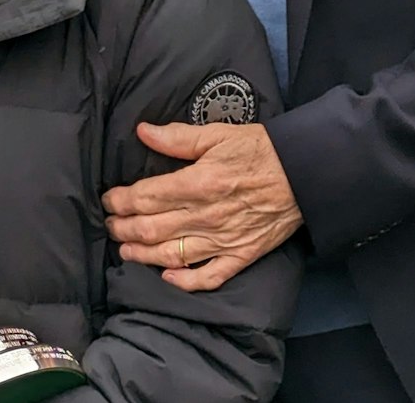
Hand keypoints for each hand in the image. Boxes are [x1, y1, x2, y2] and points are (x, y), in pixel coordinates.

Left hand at [102, 122, 302, 291]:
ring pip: (171, 255)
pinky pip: (209, 276)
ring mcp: (223, 240)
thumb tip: (143, 131)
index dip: (120, 200)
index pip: (145, 197)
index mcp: (198, 183)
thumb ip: (178, 137)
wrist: (305, 174)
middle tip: (110, 225)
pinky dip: (185, 281)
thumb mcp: (218, 134)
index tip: (109, 199)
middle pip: (150, 229)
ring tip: (125, 251)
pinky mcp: (241, 256)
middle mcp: (206, 216)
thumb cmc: (260, 150)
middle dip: (122, 229)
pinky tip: (167, 278)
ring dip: (142, 255)